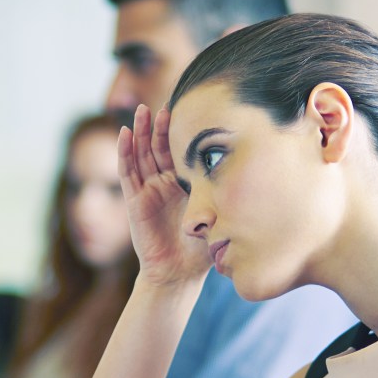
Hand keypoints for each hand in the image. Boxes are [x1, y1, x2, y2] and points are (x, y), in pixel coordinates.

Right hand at [119, 104, 210, 286]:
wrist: (178, 273)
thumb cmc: (200, 249)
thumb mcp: (215, 214)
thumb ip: (223, 194)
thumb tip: (252, 170)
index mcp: (183, 185)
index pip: (178, 152)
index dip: (179, 133)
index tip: (186, 110)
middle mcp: (163, 184)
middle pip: (158, 148)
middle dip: (158, 126)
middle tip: (162, 105)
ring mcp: (147, 190)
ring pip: (141, 154)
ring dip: (140, 132)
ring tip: (141, 111)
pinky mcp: (134, 200)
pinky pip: (128, 172)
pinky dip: (125, 152)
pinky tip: (125, 133)